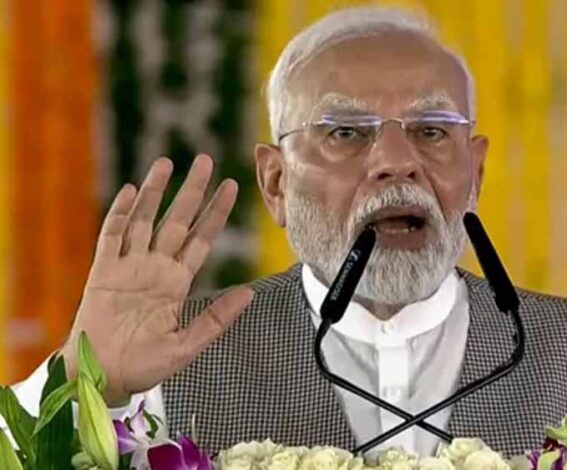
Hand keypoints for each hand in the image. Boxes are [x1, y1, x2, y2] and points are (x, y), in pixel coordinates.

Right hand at [61, 155, 254, 405]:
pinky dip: (120, 214)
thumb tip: (250, 294)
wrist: (103, 377)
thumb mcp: (189, 345)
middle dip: (191, 191)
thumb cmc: (146, 365)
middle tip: (206, 160)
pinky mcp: (102, 274)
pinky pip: (111, 238)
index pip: (202, 238)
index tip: (231, 186)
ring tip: (166, 162)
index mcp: (177, 282)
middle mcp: (155, 268)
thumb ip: (217, 318)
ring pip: (143, 220)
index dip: (216, 212)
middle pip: (176, 220)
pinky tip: (129, 191)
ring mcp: (128, 267)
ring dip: (154, 192)